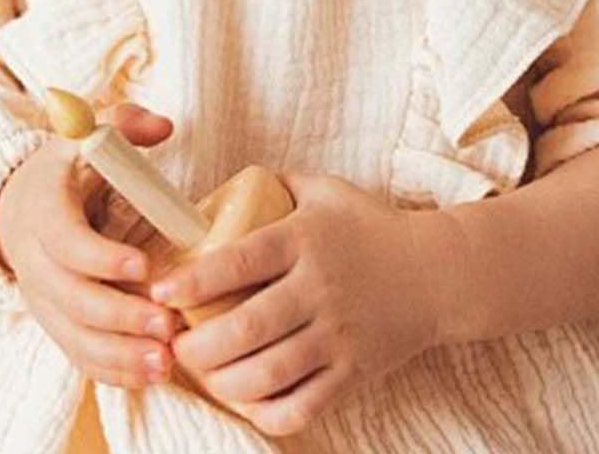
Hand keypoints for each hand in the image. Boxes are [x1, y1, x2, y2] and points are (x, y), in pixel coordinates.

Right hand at [0, 102, 185, 389]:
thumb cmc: (65, 169)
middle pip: (71, 299)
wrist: (16, 206)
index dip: (101, 256)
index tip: (144, 264)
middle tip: (168, 324)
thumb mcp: (85, 137)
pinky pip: (79, 356)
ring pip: (75, 337)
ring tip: (165, 362)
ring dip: (120, 354)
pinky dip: (113, 372)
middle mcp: (36, 262)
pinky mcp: (55, 324)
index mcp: (43, 211)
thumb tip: (164, 127)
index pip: (66, 241)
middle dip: (120, 315)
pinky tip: (151, 375)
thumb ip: (124, 125)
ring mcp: (43, 299)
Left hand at [151, 170, 458, 437]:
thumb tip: (217, 188)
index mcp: (304, 239)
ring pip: (270, 374)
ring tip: (202, 373)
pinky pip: (303, 407)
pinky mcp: (353, 373)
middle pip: (248, 328)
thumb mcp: (323, 190)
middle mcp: (319, 289)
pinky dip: (267, 413)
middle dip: (199, 345)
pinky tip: (245, 401)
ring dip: (224, 382)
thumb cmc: (370, 227)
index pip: (240, 260)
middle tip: (174, 343)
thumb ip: (273, 184)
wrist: (438, 274)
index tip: (160, 290)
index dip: (194, 279)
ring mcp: (338, 336)